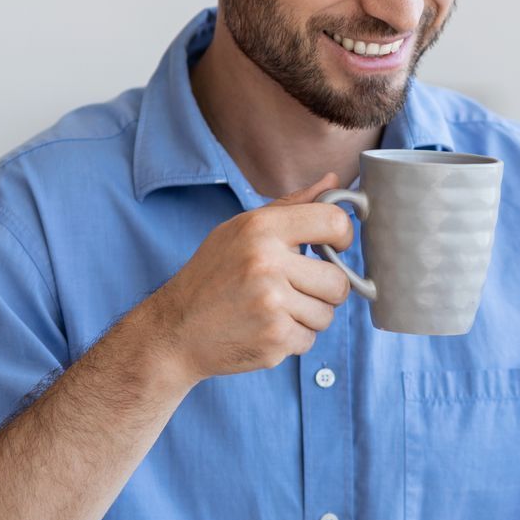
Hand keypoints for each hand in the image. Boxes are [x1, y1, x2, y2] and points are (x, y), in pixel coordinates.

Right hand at [138, 173, 355, 383]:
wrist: (176, 329)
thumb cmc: (213, 275)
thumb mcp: (241, 229)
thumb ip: (291, 206)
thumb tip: (335, 180)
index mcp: (261, 228)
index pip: (333, 222)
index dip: (343, 237)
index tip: (334, 247)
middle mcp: (266, 262)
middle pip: (339, 280)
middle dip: (325, 289)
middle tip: (296, 289)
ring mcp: (271, 303)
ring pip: (327, 313)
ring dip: (308, 316)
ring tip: (275, 309)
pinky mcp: (274, 338)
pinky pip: (310, 339)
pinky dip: (293, 338)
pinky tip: (265, 328)